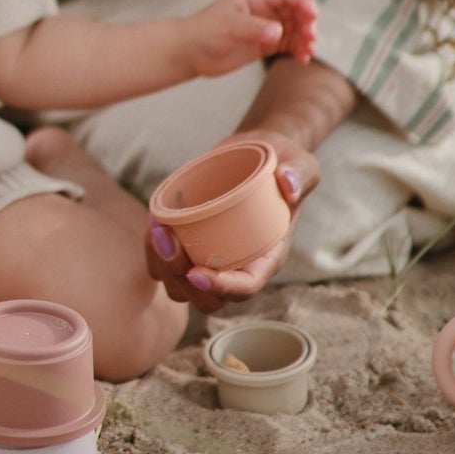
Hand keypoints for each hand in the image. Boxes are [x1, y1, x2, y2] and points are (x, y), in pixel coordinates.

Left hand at [144, 129, 320, 310]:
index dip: (221, 288)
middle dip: (181, 278)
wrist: (259, 155)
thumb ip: (299, 174)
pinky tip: (154, 220)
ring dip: (162, 265)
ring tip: (158, 228)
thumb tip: (287, 183)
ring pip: (179, 286)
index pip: (245, 286)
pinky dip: (153, 249)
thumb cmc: (284, 164)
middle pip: (206, 298)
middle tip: (168, 239)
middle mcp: (237, 265)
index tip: (196, 273)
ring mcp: (210, 257)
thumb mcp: (301, 165)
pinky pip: (163, 262)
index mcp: (266, 257)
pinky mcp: (189, 243)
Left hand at [183, 0, 318, 76]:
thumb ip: (253, 28)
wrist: (189, 53)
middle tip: (310, 36)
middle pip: (294, 10)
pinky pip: (288, 44)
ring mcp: (264, 28)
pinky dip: (298, 50)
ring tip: (307, 51)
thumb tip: (278, 31)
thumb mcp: (228, 26)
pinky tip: (302, 59)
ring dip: (305, 38)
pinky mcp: (263, 45)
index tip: (312, 13)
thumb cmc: (204, 32)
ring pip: (294, 29)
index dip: (301, 0)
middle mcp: (262, 11)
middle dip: (306, 21)